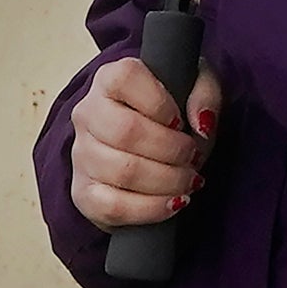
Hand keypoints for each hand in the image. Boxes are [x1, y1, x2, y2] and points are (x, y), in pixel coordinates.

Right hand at [64, 52, 225, 229]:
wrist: (150, 150)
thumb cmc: (173, 115)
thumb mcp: (196, 90)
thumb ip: (205, 94)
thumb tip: (201, 124)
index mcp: (110, 79)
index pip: (125, 78)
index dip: (160, 103)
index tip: (181, 121)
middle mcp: (88, 113)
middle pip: (125, 131)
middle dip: (171, 149)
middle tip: (193, 157)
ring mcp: (81, 155)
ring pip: (122, 171)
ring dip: (167, 181)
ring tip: (188, 180)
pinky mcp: (84, 193)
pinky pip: (112, 206)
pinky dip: (151, 209)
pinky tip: (173, 203)